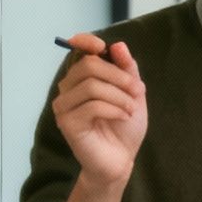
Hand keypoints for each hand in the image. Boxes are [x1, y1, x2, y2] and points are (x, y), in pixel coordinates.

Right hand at [52, 35, 147, 184]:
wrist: (121, 159)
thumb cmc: (124, 126)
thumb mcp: (132, 93)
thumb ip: (127, 69)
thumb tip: (117, 45)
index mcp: (82, 78)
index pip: (77, 51)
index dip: (86, 41)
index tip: (102, 46)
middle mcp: (68, 89)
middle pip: (88, 66)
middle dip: (118, 76)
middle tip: (138, 90)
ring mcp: (64, 106)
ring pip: (91, 86)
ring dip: (119, 96)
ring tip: (131, 109)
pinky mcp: (67, 123)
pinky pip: (92, 106)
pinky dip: (114, 109)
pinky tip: (122, 117)